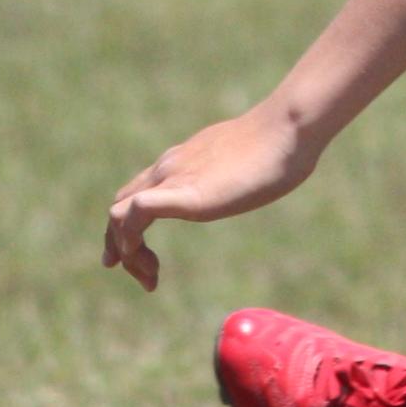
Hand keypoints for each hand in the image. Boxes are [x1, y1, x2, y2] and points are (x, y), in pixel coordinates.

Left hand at [102, 104, 313, 290]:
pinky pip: (135, 214)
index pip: (138, 193)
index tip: (150, 260)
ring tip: (151, 278)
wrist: (287, 128)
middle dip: (121, 245)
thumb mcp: (246, 164)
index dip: (133, 228)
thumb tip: (248, 184)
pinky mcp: (182, 193)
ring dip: (125, 251)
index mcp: (183, 161)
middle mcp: (169, 167)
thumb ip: (233, 176)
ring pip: (118, 214)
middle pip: (119, 206)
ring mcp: (172, 178)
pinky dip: (129, 241)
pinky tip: (149, 263)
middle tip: (147, 275)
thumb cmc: (280, 146)